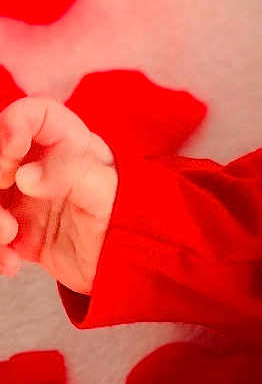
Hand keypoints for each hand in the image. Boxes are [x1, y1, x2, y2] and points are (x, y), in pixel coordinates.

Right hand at [0, 95, 117, 293]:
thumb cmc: (127, 221)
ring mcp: (23, 195)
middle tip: (4, 191)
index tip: (10, 151)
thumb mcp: (106, 195)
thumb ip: (71, 176)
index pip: (37, 114)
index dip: (14, 123)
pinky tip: (11, 261)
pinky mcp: (16, 227)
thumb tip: (26, 177)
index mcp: (69, 145)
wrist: (128, 268)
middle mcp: (39, 164)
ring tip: (10, 234)